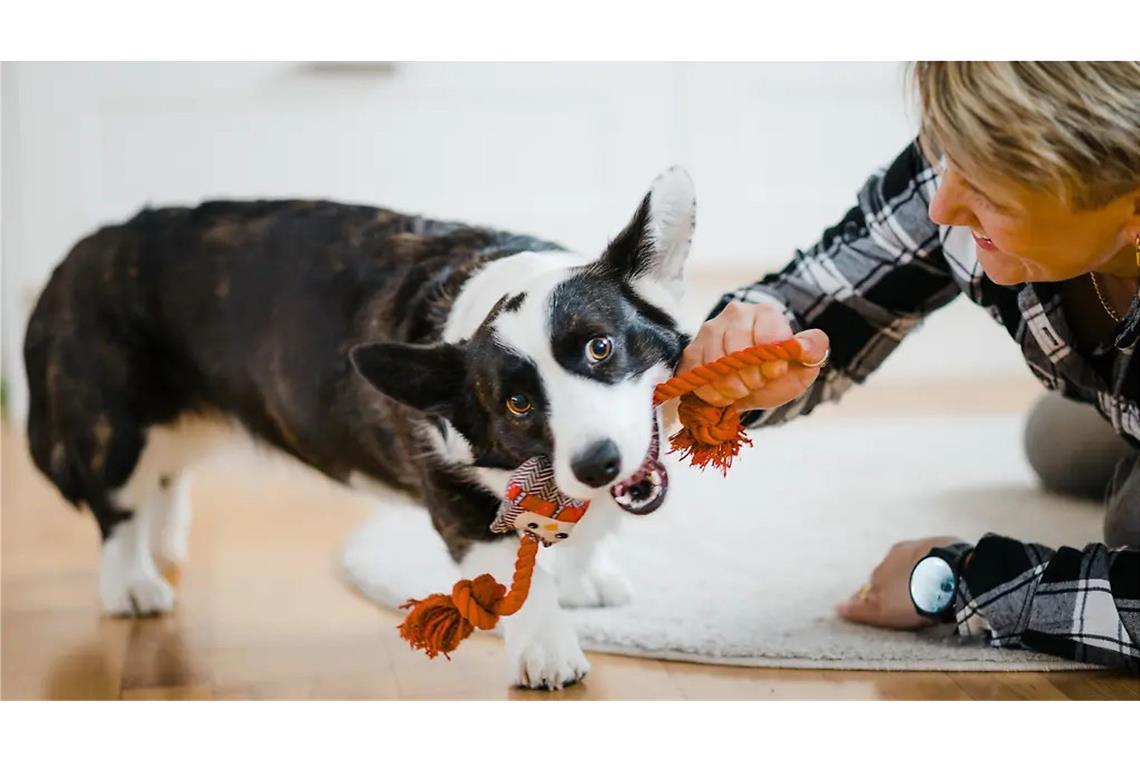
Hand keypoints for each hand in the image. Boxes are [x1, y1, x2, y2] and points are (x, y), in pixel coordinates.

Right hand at [677, 301, 829, 410]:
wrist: (750, 378)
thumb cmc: (776, 371)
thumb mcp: (802, 365)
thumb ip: (813, 350)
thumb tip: (806, 346)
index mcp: (765, 313)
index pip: (767, 337)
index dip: (771, 362)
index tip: (774, 372)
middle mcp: (735, 314)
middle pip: (737, 350)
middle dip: (749, 378)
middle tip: (756, 383)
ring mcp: (709, 330)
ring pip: (714, 364)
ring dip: (729, 387)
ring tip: (740, 389)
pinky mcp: (691, 350)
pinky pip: (695, 374)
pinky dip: (710, 392)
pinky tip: (722, 393)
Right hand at [837, 536, 962, 629]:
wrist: (951, 575)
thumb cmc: (915, 597)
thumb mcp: (885, 611)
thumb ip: (861, 610)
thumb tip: (838, 608)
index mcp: (880, 568)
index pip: (873, 584)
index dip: (879, 598)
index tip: (891, 609)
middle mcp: (896, 553)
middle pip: (892, 571)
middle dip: (899, 584)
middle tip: (913, 602)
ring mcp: (919, 546)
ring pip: (913, 563)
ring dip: (918, 574)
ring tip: (932, 591)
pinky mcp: (943, 543)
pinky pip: (935, 557)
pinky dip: (937, 567)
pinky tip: (947, 579)